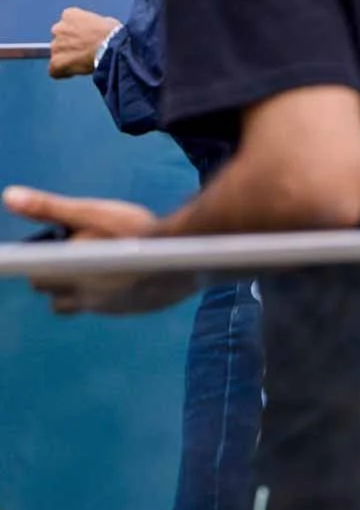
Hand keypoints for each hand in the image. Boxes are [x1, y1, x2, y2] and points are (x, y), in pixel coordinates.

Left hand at [2, 185, 187, 314]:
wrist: (191, 255)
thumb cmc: (137, 231)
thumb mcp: (92, 212)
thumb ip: (49, 208)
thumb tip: (9, 198)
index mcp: (69, 275)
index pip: (38, 278)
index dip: (45, 264)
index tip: (60, 249)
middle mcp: (86, 299)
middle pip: (57, 297)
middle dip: (62, 278)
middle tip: (83, 254)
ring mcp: (111, 309)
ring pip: (83, 304)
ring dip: (85, 288)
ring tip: (107, 264)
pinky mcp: (133, 311)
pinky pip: (110, 306)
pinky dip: (111, 293)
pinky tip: (129, 273)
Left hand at [49, 8, 117, 79]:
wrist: (113, 48)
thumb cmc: (113, 34)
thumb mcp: (104, 22)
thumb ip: (93, 26)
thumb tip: (95, 33)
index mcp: (69, 15)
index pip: (68, 23)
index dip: (78, 33)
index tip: (86, 39)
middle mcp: (58, 28)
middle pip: (60, 38)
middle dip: (70, 45)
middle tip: (85, 51)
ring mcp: (56, 46)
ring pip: (57, 54)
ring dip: (67, 58)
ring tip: (83, 63)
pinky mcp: (56, 62)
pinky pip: (55, 70)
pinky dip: (63, 72)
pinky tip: (75, 72)